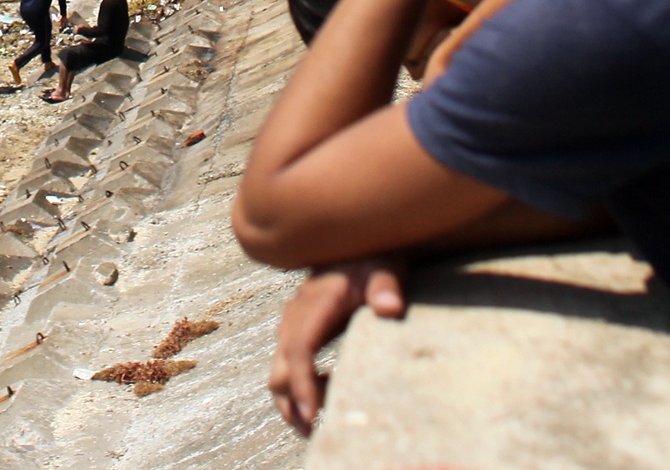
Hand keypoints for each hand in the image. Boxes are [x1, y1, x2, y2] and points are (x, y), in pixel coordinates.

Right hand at [268, 257, 405, 434]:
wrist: (348, 238)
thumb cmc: (371, 258)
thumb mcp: (383, 267)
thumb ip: (386, 286)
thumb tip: (390, 307)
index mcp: (312, 306)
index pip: (298, 351)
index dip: (302, 385)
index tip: (314, 415)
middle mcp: (295, 318)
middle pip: (280, 371)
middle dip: (295, 404)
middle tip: (321, 430)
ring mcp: (293, 326)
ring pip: (279, 373)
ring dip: (293, 401)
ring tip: (320, 425)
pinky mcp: (298, 333)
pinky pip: (288, 368)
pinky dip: (299, 389)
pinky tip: (329, 395)